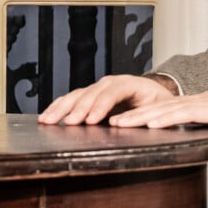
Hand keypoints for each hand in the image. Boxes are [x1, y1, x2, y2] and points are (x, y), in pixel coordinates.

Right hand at [38, 74, 177, 124]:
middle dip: (78, 108)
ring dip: (62, 108)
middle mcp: (111, 83)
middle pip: (91, 92)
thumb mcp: (160, 110)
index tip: (90, 120)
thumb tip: (122, 124)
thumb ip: (145, 115)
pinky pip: (72, 99)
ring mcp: (99, 88)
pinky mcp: (90, 97)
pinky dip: (59, 107)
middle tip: (68, 123)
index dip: (100, 106)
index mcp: (130, 84)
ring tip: (48, 120)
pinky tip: (47, 116)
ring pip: (77, 95)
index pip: (113, 91)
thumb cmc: (159, 106)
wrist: (155, 98)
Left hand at [106, 89, 207, 147]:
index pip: (164, 111)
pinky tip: (150, 125)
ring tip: (116, 125)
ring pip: (166, 110)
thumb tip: (196, 145)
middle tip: (105, 124)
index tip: (116, 125)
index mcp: (202, 105)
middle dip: (131, 116)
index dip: (139, 117)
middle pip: (158, 107)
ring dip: (139, 118)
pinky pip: (187, 114)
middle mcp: (201, 100)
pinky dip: (164, 120)